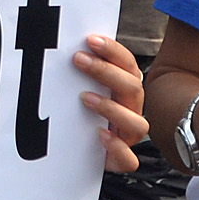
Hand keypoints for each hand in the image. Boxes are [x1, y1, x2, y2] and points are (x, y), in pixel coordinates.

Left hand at [76, 34, 147, 173]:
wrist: (79, 151)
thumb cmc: (81, 115)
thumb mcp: (81, 88)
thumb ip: (79, 72)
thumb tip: (60, 48)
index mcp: (125, 89)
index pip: (128, 65)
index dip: (113, 51)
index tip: (91, 40)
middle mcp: (131, 110)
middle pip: (133, 87)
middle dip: (106, 72)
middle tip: (79, 60)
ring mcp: (128, 136)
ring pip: (138, 123)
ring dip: (113, 109)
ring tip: (86, 98)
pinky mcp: (120, 160)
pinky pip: (128, 160)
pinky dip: (117, 147)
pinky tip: (100, 135)